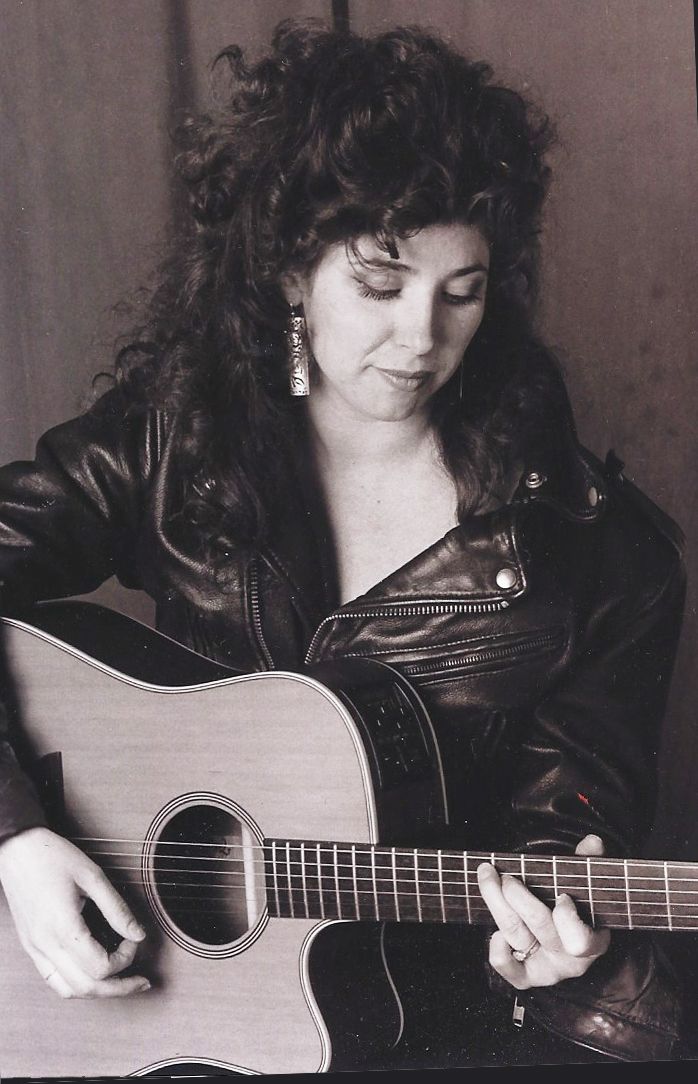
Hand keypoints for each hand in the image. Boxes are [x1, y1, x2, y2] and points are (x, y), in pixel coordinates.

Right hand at [0, 826, 150, 998]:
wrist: (17, 850)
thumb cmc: (52, 856)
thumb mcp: (93, 876)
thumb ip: (117, 908)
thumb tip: (138, 934)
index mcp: (62, 926)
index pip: (100, 967)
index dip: (125, 958)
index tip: (132, 939)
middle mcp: (45, 944)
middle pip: (86, 988)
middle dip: (119, 988)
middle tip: (141, 981)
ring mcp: (34, 948)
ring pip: (68, 990)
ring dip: (97, 991)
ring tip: (120, 982)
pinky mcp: (30, 946)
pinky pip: (54, 980)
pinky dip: (76, 984)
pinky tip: (92, 973)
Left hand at [476, 833, 610, 988]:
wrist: (573, 939)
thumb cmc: (581, 907)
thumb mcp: (589, 887)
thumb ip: (590, 863)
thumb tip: (592, 842)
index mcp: (592, 941)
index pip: (579, 939)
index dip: (567, 918)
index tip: (562, 895)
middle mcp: (569, 959)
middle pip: (538, 926)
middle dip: (518, 896)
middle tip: (507, 876)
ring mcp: (547, 969)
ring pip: (515, 935)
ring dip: (496, 902)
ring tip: (488, 876)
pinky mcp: (527, 977)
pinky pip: (506, 966)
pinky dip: (496, 948)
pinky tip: (494, 929)